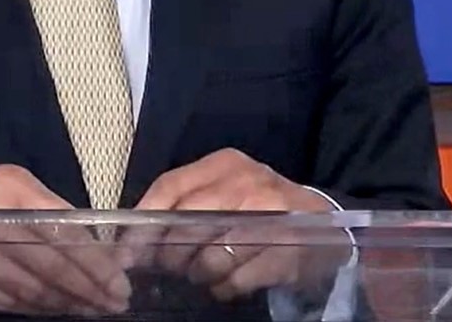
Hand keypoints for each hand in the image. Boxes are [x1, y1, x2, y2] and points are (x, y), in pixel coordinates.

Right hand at [0, 165, 131, 315]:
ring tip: (93, 309)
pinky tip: (57, 310)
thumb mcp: (16, 184)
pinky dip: (35, 309)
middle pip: (48, 266)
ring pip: (28, 289)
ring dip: (66, 303)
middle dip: (87, 289)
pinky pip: (4, 301)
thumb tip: (98, 247)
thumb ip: (53, 210)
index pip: (60, 233)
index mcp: (7, 191)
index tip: (119, 280)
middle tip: (115, 303)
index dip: (93, 262)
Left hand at [127, 149, 349, 300]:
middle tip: (173, 266)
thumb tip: (136, 232)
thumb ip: (186, 201)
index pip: (171, 186)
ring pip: (211, 257)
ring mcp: (271, 216)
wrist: (323, 222)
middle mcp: (249, 183)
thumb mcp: (225, 189)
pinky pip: (236, 280)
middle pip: (187, 224)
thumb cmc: (260, 207)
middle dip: (172, 253)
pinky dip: (226, 287)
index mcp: (226, 163)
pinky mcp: (286, 250)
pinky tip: (228, 283)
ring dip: (201, 274)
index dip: (144, 220)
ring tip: (205, 273)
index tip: (128, 249)